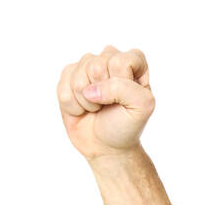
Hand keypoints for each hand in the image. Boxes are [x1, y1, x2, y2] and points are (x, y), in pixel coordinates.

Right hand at [56, 45, 154, 160]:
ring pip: (77, 77)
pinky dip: (73, 106)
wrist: (107, 146)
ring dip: (87, 102)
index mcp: (133, 61)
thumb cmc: (126, 125)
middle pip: (96, 66)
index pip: (120, 61)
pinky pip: (63, 89)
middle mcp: (108, 58)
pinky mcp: (68, 76)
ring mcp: (86, 66)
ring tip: (97, 108)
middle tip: (108, 105)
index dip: (120, 84)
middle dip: (102, 94)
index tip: (125, 100)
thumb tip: (91, 90)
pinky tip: (83, 109)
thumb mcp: (141, 108)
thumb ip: (125, 88)